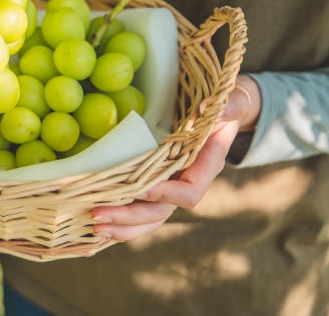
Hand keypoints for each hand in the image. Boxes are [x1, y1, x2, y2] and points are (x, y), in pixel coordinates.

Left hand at [91, 75, 260, 240]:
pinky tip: (95, 226)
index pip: (189, 192)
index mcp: (206, 167)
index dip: (165, 194)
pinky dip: (119, 219)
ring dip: (121, 225)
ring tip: (94, 226)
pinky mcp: (154, 185)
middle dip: (131, 216)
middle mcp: (186, 183)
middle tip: (99, 215)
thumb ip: (229, 105)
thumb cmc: (224, 107)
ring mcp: (169, 187)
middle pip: (161, 212)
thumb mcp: (233, 101)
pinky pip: (139, 208)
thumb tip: (207, 105)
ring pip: (148, 218)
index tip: (139, 189)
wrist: (219, 113)